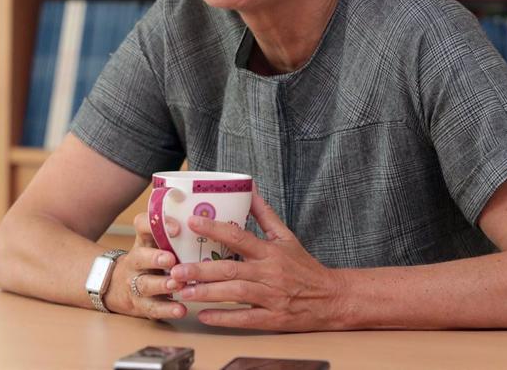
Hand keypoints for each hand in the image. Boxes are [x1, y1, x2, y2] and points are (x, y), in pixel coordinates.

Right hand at [103, 212, 186, 320]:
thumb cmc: (151, 259)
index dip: (156, 224)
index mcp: (143, 241)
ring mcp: (135, 284)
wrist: (118, 287)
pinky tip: (181, 310)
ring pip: (145, 284)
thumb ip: (176, 233)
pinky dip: (167, 310)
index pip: (142, 225)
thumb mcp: (156, 243)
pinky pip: (153, 308)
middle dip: (155, 258)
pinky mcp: (141, 305)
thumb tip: (209, 219)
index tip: (177, 228)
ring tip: (178, 285)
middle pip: (139, 257)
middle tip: (171, 259)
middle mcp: (136, 261)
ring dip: (162, 284)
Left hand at [167, 193, 347, 331]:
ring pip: (235, 293)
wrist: (331, 298)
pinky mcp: (273, 318)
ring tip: (184, 291)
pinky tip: (204, 315)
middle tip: (176, 269)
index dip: (215, 229)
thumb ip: (265, 215)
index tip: (193, 223)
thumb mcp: (286, 237)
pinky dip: (224, 317)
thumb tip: (250, 188)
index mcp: (270, 251)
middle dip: (201, 270)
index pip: (239, 236)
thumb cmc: (304, 267)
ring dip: (207, 293)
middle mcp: (269, 273)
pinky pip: (245, 318)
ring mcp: (271, 296)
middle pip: (231, 269)